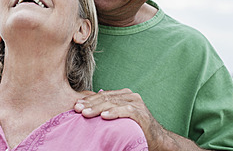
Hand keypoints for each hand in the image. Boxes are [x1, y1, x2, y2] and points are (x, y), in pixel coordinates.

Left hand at [74, 88, 204, 150]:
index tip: (75, 105)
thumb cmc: (134, 128)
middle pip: (106, 97)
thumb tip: (86, 108)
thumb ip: (107, 109)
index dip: (88, 99)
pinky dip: (114, 113)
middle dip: (90, 103)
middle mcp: (130, 96)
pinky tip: (104, 116)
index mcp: (123, 95)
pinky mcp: (141, 113)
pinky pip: (126, 111)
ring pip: (113, 103)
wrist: (156, 139)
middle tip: (77, 109)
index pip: (102, 94)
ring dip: (97, 108)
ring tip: (86, 113)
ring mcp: (136, 103)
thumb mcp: (118, 116)